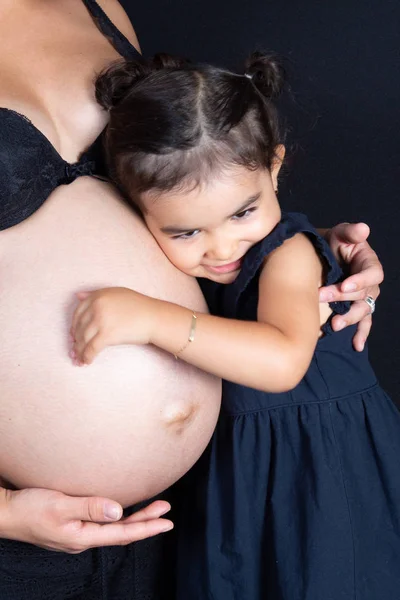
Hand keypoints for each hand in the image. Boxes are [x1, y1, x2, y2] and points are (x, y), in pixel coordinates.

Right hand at [0, 487, 172, 553]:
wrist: (5, 513)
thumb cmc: (29, 509)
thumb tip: (118, 511)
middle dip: (146, 521)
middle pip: (121, 532)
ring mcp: (77, 534)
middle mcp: (82, 538)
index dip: (147, 527)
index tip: (167, 521)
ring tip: (152, 509)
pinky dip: (117, 518)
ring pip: (113, 529)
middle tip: (166, 509)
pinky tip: (121, 510)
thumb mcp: (60, 505)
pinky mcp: (71, 526)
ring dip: (134, 519)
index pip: (123, 533)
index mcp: (82, 537)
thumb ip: (90, 506)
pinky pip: (101, 525)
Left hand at [71, 287, 155, 364]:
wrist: (154, 317)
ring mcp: (101, 320)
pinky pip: (91, 348)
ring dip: (79, 351)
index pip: (78, 313)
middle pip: (79, 327)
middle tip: (75, 350)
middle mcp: (97, 306)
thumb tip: (77, 296)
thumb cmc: (139, 306)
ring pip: (83, 339)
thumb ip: (96, 295)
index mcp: (98, 296)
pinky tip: (87, 362)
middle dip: (76, 341)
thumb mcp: (116, 294)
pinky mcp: (107, 335)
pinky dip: (87, 357)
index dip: (75, 326)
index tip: (75, 334)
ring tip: (80, 358)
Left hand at [319, 222, 382, 350]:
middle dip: (342, 298)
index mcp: (369, 263)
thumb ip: (351, 232)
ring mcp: (363, 298)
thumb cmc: (333, 242)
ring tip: (334, 325)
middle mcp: (369, 283)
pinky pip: (363, 324)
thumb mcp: (341, 233)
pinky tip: (356, 345)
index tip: (344, 286)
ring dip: (350, 319)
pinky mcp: (354, 308)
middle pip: (362, 295)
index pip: (372, 274)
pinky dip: (361, 335)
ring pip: (362, 311)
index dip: (360, 281)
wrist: (321, 255)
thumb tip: (363, 228)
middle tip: (321, 297)